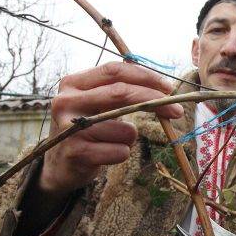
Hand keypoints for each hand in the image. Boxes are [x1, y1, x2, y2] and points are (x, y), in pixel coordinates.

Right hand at [39, 61, 183, 195]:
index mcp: (73, 83)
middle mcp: (66, 101)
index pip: (115, 70)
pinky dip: (123, 153)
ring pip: (126, 129)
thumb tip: (165, 90)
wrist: (59, 164)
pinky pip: (120, 151)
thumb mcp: (98, 104)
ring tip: (114, 141)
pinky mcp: (75, 152)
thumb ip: (122, 93)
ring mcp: (69, 128)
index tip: (169, 88)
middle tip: (176, 111)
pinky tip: (106, 154)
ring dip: (131, 137)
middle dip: (154, 101)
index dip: (145, 76)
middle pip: (121, 93)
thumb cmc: (88, 129)